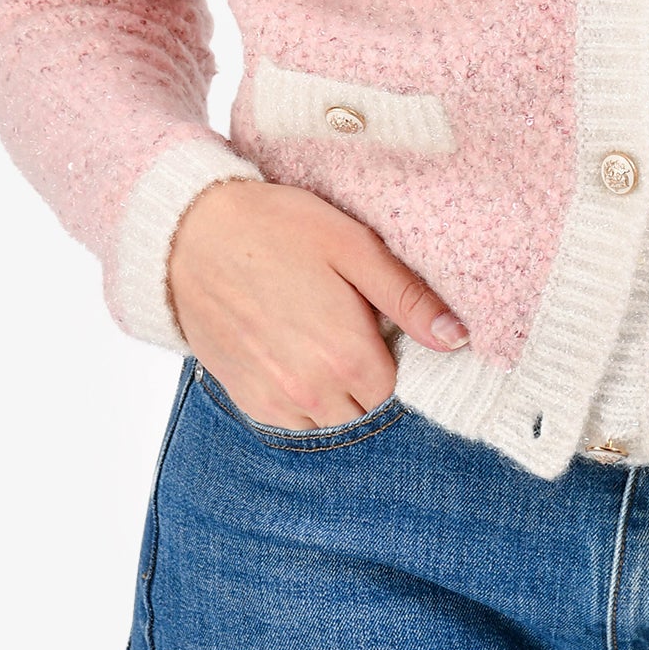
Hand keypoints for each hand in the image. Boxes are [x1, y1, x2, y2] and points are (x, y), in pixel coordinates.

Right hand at [166, 178, 470, 429]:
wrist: (190, 235)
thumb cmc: (277, 229)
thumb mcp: (353, 246)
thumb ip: (408, 296)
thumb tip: (458, 338)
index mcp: (348, 354)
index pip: (399, 387)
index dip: (394, 352)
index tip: (378, 321)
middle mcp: (314, 391)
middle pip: (366, 410)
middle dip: (367, 376)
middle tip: (348, 325)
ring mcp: (276, 401)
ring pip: (330, 420)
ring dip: (335, 391)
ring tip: (318, 335)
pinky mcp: (247, 400)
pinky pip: (292, 420)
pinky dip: (302, 397)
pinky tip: (292, 350)